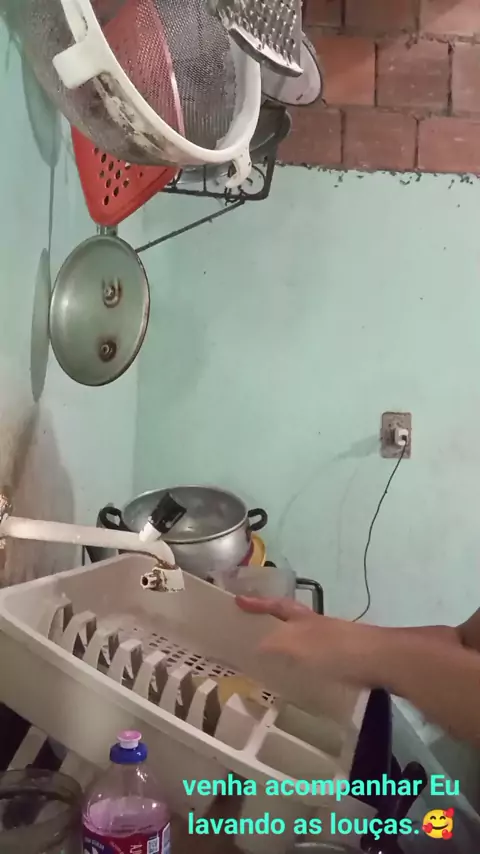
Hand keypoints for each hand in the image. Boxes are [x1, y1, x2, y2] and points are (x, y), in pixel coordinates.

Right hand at [235, 595, 380, 686]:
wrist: (380, 660)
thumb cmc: (335, 648)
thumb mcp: (297, 643)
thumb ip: (275, 643)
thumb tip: (256, 645)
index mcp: (304, 618)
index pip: (276, 605)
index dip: (258, 603)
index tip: (238, 600)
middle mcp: (317, 626)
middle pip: (291, 620)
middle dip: (273, 623)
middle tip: (254, 633)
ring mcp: (333, 642)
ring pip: (303, 640)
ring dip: (288, 646)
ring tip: (272, 661)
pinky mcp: (345, 660)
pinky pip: (316, 659)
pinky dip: (303, 664)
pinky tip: (301, 678)